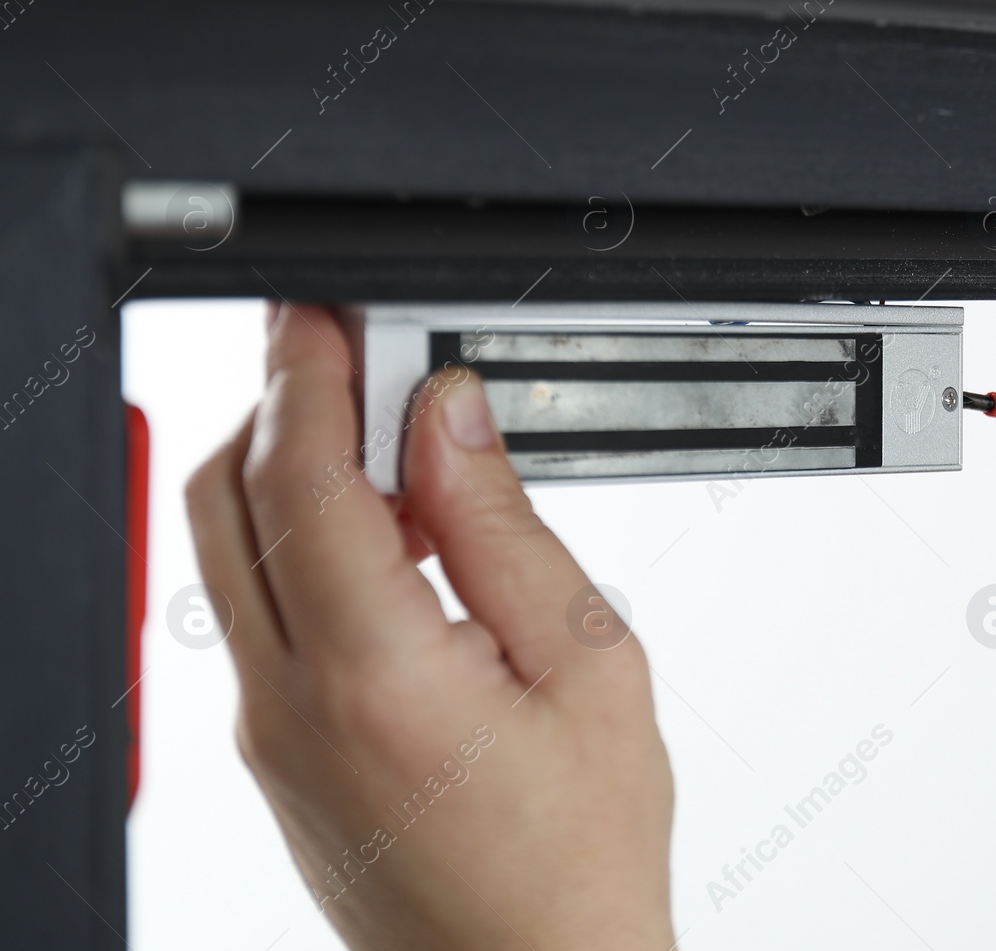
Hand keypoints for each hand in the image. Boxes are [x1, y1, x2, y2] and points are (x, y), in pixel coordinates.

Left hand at [185, 305, 673, 950]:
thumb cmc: (579, 857)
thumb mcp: (588, 667)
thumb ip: (504, 529)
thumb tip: (449, 420)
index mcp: (379, 677)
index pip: (302, 480)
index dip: (306, 376)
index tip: (324, 317)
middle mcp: (292, 706)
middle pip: (226, 502)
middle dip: (278, 404)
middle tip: (355, 355)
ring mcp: (270, 734)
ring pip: (230, 554)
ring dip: (290, 472)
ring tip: (402, 450)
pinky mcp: (276, 750)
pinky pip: (258, 613)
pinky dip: (302, 543)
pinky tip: (394, 540)